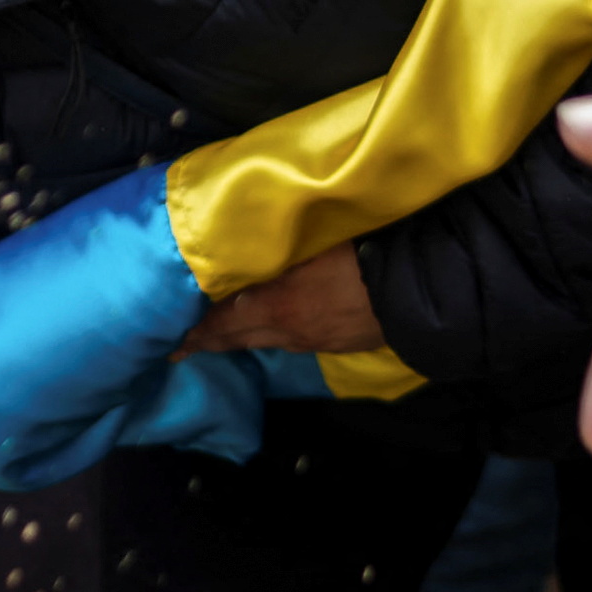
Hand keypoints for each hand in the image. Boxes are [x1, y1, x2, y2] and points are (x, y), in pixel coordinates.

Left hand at [184, 242, 381, 354]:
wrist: (415, 293)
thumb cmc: (362, 256)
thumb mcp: (313, 243)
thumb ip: (277, 249)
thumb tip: (246, 246)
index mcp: (277, 305)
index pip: (224, 321)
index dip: (199, 331)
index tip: (176, 341)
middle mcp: (287, 330)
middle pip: (238, 339)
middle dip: (210, 343)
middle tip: (183, 348)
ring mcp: (312, 340)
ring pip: (264, 342)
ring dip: (240, 339)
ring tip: (222, 337)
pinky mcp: (335, 344)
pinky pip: (291, 342)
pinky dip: (271, 336)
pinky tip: (272, 329)